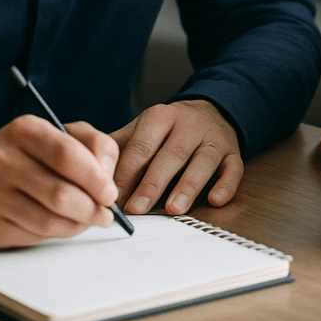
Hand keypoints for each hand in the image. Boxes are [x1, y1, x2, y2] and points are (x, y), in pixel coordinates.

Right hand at [0, 115, 120, 248]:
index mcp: (23, 131)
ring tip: (88, 219)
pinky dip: (55, 234)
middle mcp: (0, 161)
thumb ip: (94, 145)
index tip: (110, 192)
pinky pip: (33, 237)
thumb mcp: (59, 133)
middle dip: (91, 208)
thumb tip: (109, 178)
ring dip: (78, 225)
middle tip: (104, 213)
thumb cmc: (24, 153)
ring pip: (49, 222)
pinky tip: (60, 224)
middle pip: (60, 194)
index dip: (96, 178)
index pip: (67, 155)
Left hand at [111, 99, 243, 215]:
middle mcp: (189, 124)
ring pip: (202, 161)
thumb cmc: (168, 130)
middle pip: (171, 154)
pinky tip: (215, 200)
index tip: (112, 198)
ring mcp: (214, 138)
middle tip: (136, 209)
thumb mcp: (142, 128)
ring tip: (172, 210)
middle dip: (152, 183)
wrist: (211, 111)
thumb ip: (117, 146)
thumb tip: (86, 167)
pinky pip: (233, 168)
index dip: (127, 173)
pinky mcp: (233, 152)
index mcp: (161, 117)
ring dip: (188, 186)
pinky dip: (226, 185)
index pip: (142, 146)